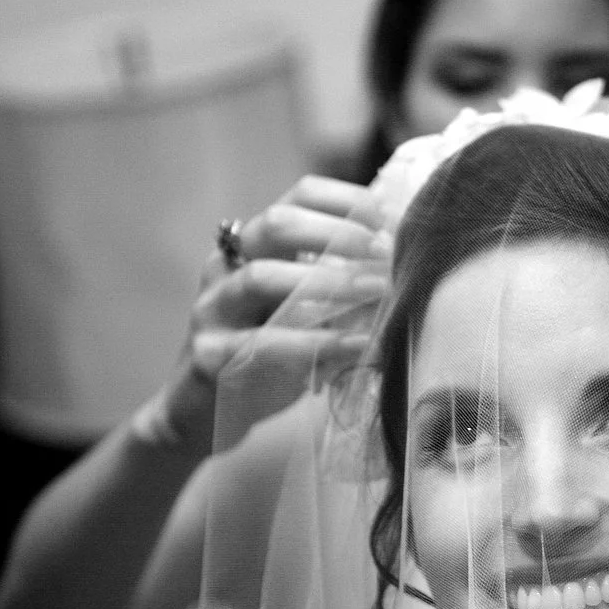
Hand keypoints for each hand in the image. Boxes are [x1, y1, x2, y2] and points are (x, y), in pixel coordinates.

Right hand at [142, 176, 392, 454]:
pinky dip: (314, 342)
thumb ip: (341, 288)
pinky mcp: (208, 354)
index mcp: (255, 245)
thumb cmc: (267, 357)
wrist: (203, 413)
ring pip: (261, 278)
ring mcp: (212, 308)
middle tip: (386, 253)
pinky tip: (356, 345)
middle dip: (337, 233)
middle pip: (276, 224)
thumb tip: (405, 270)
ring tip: (377, 291)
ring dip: (326, 281)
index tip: (391, 218)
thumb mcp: (307, 314)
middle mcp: (227, 266)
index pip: (299, 195)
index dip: (348, 199)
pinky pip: (262, 342)